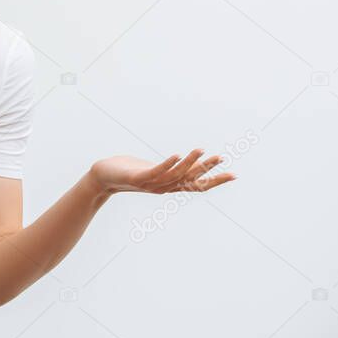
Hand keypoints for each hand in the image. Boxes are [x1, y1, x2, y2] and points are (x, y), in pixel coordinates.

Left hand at [88, 149, 235, 195]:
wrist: (103, 177)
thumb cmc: (130, 171)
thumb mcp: (156, 169)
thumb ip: (172, 168)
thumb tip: (189, 162)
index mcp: (170, 185)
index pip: (197, 185)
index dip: (215, 181)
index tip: (233, 175)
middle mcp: (163, 187)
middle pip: (189, 180)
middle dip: (206, 169)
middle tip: (221, 158)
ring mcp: (151, 184)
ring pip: (175, 174)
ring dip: (189, 162)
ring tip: (201, 150)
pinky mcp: (138, 177)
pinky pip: (156, 171)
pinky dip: (167, 164)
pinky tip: (176, 155)